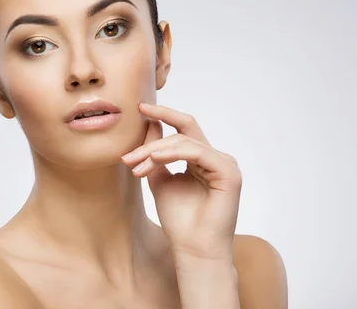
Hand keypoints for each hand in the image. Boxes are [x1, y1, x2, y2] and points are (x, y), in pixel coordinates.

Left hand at [121, 103, 241, 260]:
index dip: (164, 115)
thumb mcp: (159, 179)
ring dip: (155, 151)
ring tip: (135, 167)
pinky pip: (197, 152)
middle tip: (127, 155)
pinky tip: (153, 160)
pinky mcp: (229, 172)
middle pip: (183, 131)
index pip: (184, 128)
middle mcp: (216, 158)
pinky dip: (172, 153)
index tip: (140, 107)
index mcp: (202, 158)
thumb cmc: (179, 219)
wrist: (192, 248)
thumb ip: (155, 154)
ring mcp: (225, 164)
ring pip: (185, 141)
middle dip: (153, 135)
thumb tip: (149, 125)